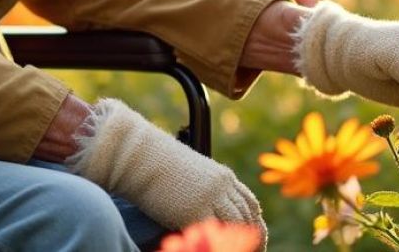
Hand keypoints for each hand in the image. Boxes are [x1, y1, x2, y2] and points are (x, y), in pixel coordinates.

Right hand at [66, 99, 264, 236]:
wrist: (142, 156)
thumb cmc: (158, 164)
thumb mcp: (190, 175)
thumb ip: (204, 190)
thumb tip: (205, 210)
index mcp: (222, 176)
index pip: (249, 202)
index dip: (254, 221)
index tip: (256, 236)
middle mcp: (222, 187)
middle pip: (248, 216)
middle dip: (254, 236)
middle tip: (254, 251)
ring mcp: (211, 198)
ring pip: (236, 226)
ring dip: (240, 243)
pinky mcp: (195, 211)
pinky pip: (214, 233)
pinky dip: (218, 243)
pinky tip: (215, 247)